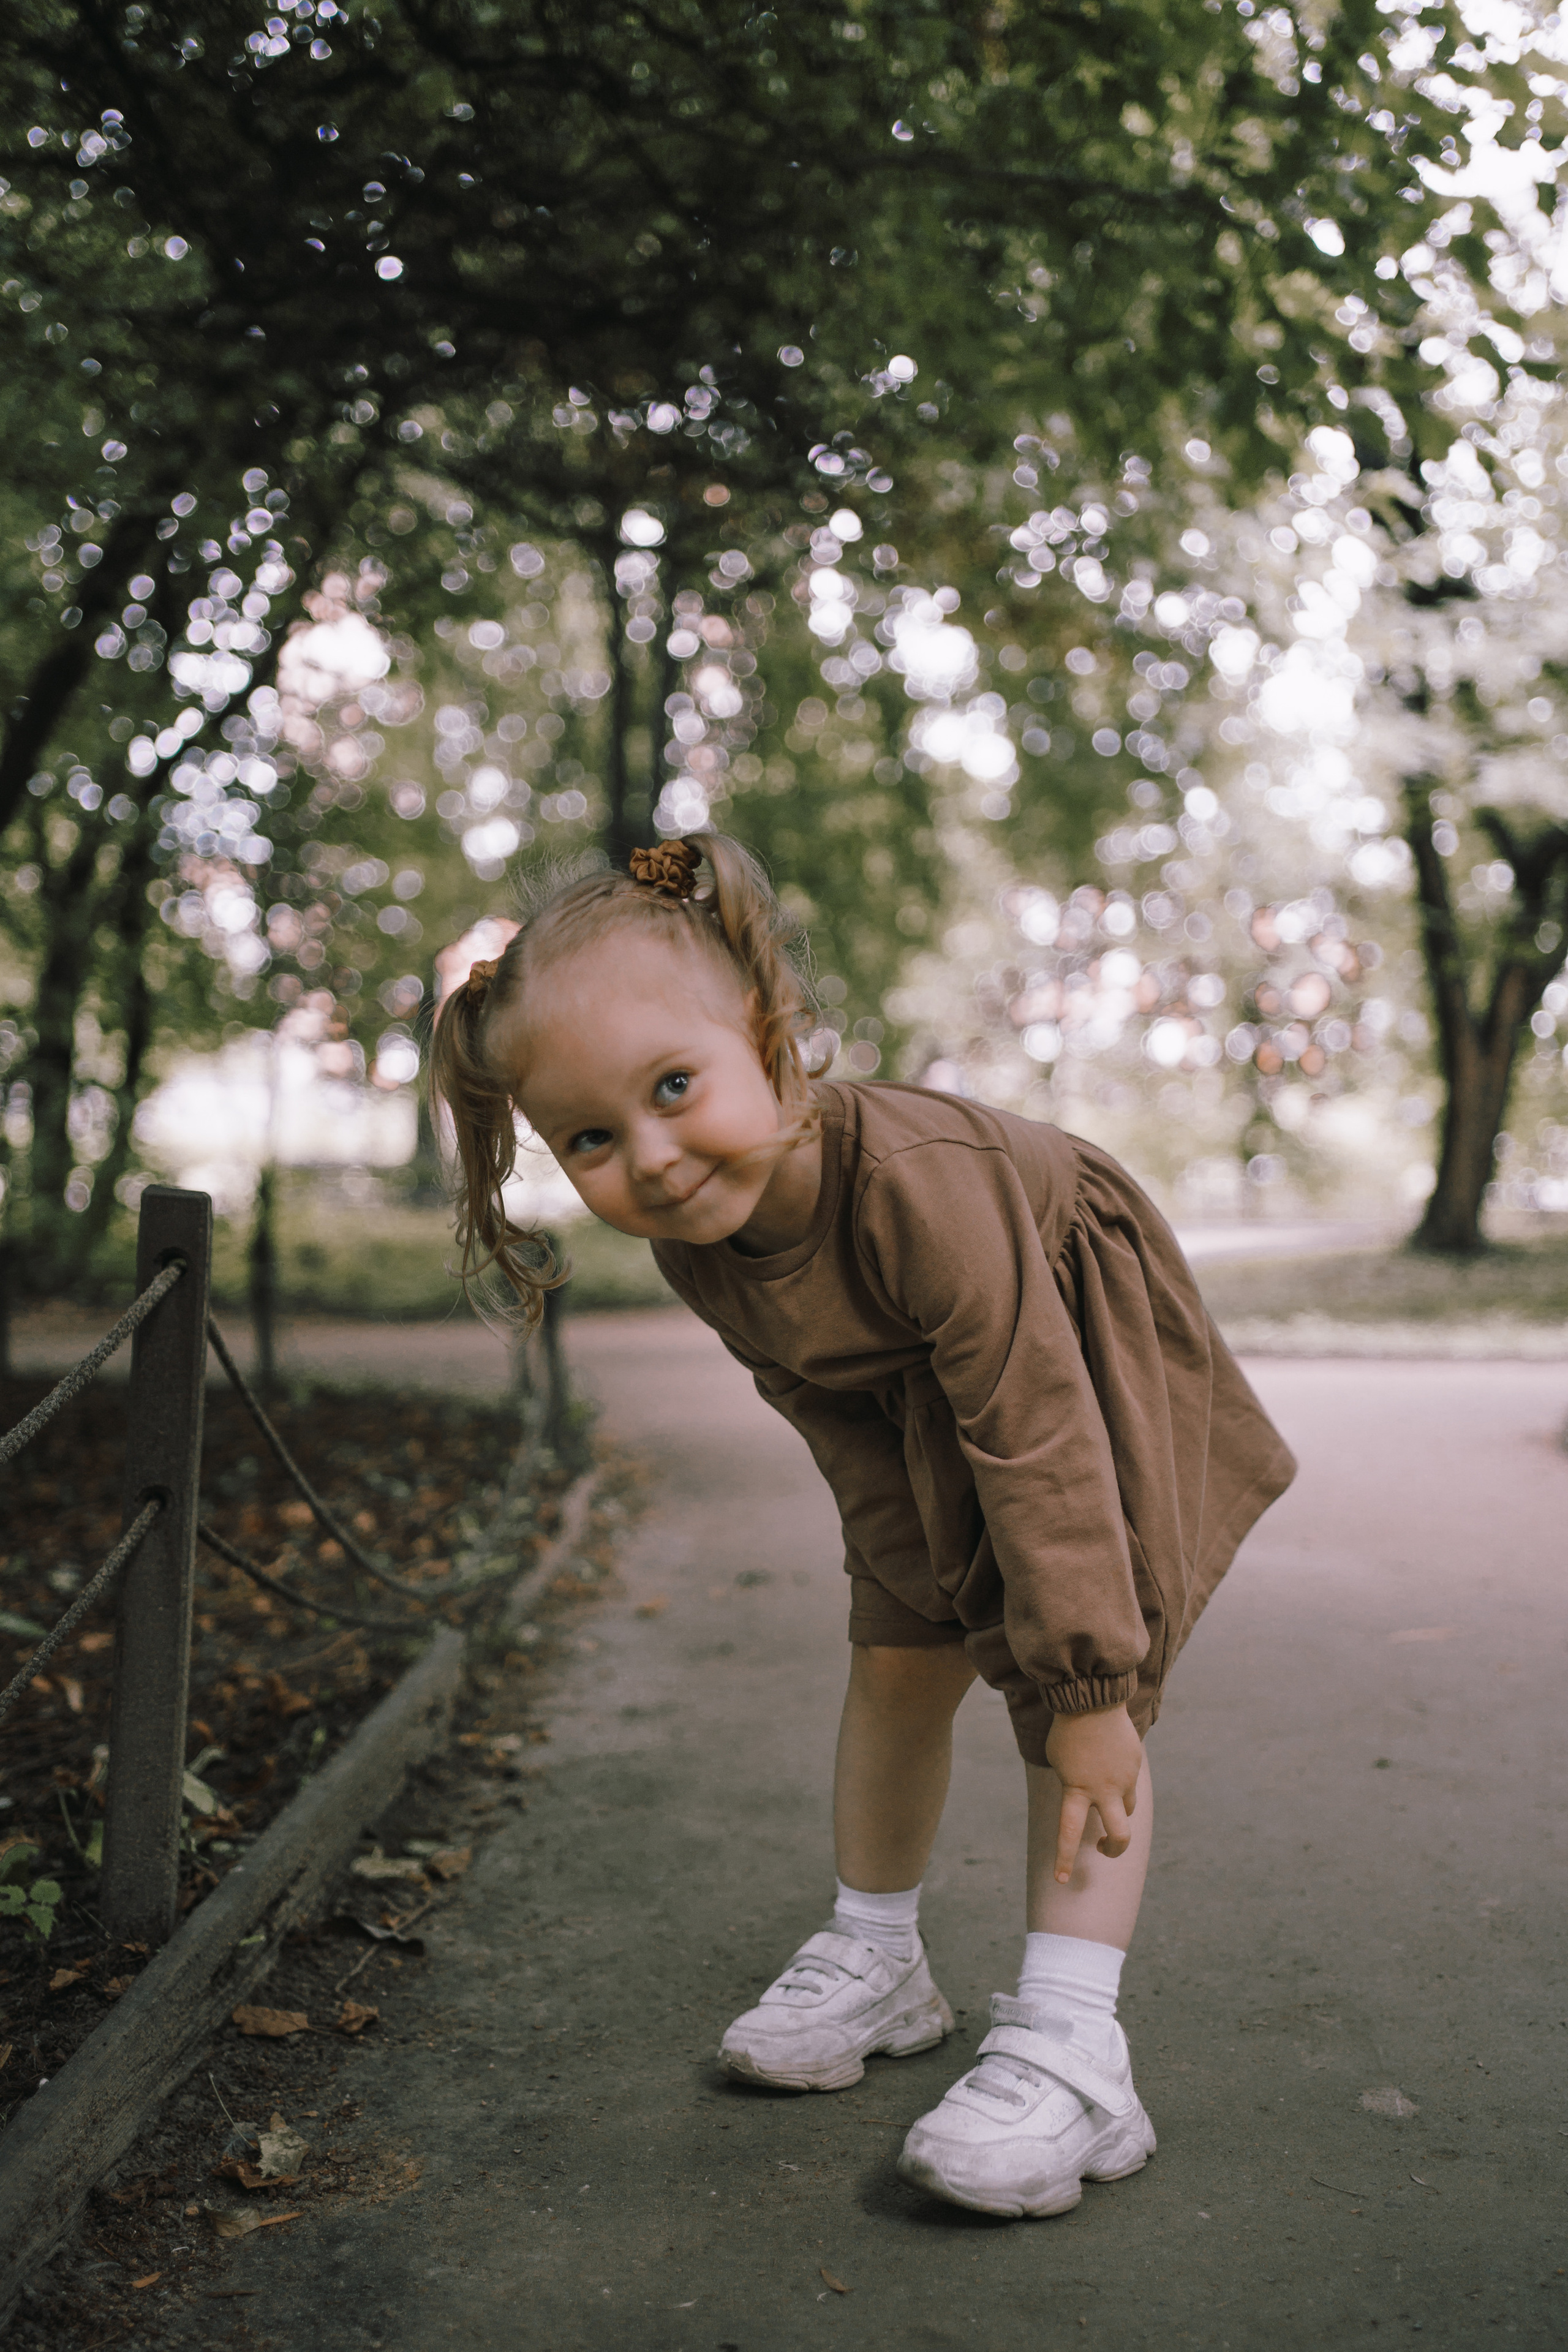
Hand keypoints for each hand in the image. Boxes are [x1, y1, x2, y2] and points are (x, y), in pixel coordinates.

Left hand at [1043, 1702, 1142, 1884]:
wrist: (1091, 1697)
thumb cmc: (1067, 1730)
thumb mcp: (1059, 1763)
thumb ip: (1073, 1785)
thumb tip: (1087, 1798)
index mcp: (1077, 1790)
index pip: (1070, 1834)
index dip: (1065, 1859)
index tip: (1062, 1881)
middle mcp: (1104, 1790)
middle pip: (1120, 1834)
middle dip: (1114, 1849)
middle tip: (1104, 1849)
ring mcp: (1123, 1778)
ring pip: (1128, 1809)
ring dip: (1118, 1811)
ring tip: (1104, 1799)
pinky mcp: (1135, 1764)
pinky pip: (1129, 1780)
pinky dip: (1120, 1780)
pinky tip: (1109, 1761)